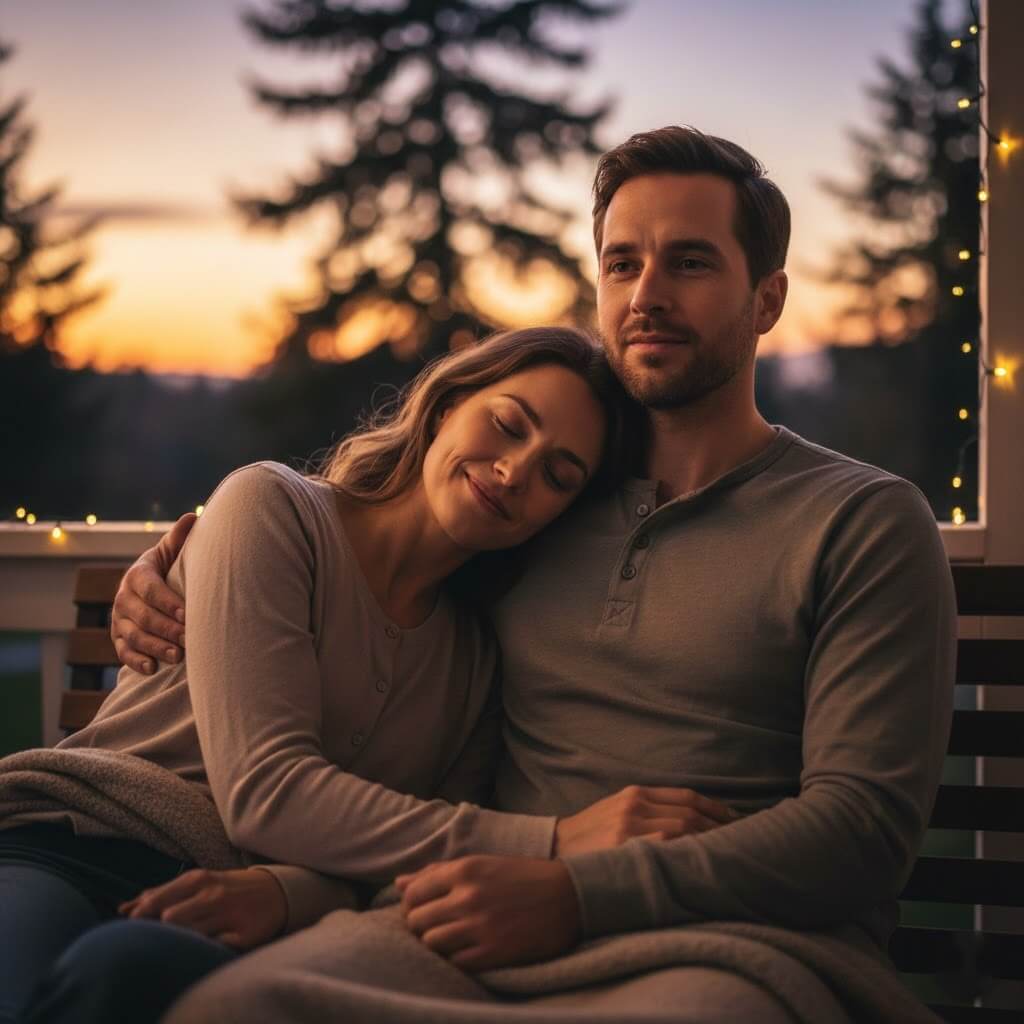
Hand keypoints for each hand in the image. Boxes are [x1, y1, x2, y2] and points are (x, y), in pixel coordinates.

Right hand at [111, 512, 195, 673]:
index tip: (188, 613)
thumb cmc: (168, 568)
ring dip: (155, 647)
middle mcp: (123, 598)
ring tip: (178, 656)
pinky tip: (153, 669)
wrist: (149, 587)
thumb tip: (192, 517)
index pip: (150, 589)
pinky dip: (136, 662)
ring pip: (133, 636)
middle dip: (166, 629)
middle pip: (142, 616)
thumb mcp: (171, 553)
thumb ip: (179, 539)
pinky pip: (122, 653)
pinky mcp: (117, 639)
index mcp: (137, 575)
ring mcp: (118, 620)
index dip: (168, 602)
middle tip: (189, 640)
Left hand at [118, 867, 286, 949]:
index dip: (140, 916)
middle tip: (152, 938)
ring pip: (192, 935)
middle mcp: (214, 895)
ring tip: (176, 946)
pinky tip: (201, 950)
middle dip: (159, 931)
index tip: (129, 925)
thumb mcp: (199, 882)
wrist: (276, 892)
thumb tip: (125, 908)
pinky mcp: (244, 937)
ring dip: (180, 943)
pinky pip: (215, 948)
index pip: (160, 900)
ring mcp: (230, 916)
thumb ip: (163, 894)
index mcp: (199, 880)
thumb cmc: (227, 888)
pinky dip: (205, 951)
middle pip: (172, 919)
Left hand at [396, 856, 580, 971]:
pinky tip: (466, 951)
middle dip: (420, 925)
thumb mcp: (481, 863)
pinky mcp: (493, 952)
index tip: (422, 908)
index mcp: (464, 870)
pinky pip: (454, 963)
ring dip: (435, 944)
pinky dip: (454, 959)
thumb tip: (399, 883)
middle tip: (435, 926)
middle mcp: (467, 897)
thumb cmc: (523, 876)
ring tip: (450, 939)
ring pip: (431, 943)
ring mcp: (480, 927)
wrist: (570, 895)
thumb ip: (438, 872)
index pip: (413, 893)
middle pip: (416, 921)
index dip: (411, 904)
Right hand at [554, 785, 736, 855]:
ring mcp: (630, 829)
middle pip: (690, 814)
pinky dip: (689, 856)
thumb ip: (649, 807)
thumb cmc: (590, 832)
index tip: (736, 819)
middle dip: (720, 827)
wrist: (555, 848)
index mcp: (635, 793)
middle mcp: (635, 806)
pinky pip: (666, 851)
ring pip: (683, 831)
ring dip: (711, 842)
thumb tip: (692, 817)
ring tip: (731, 854)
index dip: (715, 808)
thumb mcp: (617, 807)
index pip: (687, 797)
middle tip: (743, 840)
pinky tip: (703, 865)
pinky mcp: (624, 850)